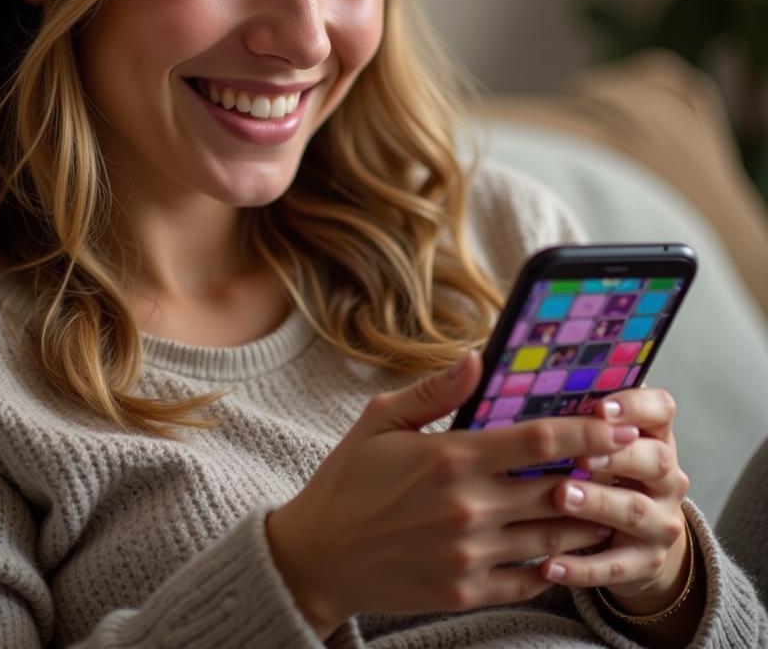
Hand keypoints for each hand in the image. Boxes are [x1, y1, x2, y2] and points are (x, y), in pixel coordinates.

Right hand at [265, 351, 642, 637]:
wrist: (318, 557)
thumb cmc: (347, 481)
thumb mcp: (380, 422)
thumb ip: (435, 391)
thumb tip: (476, 356)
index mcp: (449, 458)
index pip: (538, 438)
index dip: (587, 429)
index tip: (619, 424)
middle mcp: (468, 507)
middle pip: (560, 489)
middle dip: (602, 474)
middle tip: (631, 463)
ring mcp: (470, 555)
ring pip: (554, 538)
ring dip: (590, 520)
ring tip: (614, 504)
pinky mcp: (467, 591)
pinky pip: (531, 580)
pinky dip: (557, 566)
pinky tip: (569, 550)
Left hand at [540, 387, 691, 612]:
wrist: (628, 538)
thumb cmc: (587, 468)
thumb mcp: (581, 436)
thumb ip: (553, 408)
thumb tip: (482, 364)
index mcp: (650, 433)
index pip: (659, 409)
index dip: (634, 406)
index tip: (600, 407)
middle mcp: (664, 475)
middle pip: (654, 460)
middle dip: (616, 456)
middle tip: (579, 455)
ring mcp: (659, 521)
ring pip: (635, 511)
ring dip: (597, 504)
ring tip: (559, 497)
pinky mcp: (644, 563)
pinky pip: (616, 567)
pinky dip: (582, 566)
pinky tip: (547, 564)